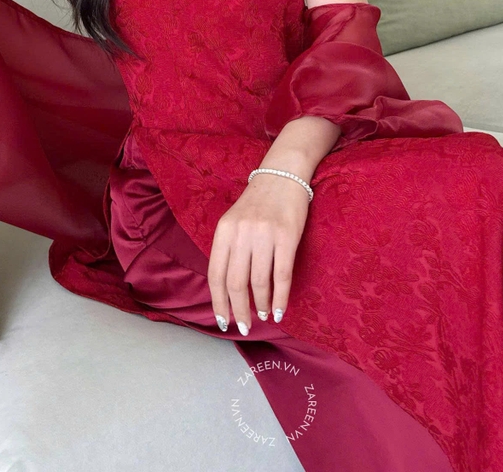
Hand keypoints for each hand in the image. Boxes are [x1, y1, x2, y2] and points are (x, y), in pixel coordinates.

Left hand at [207, 173, 309, 334]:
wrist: (283, 175)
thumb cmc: (258, 203)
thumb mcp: (234, 221)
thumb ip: (229, 249)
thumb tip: (227, 289)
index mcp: (224, 230)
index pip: (215, 274)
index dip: (218, 302)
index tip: (221, 321)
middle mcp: (241, 233)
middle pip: (235, 282)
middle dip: (238, 310)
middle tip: (243, 327)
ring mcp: (264, 234)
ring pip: (258, 282)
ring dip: (260, 305)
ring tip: (263, 316)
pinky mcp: (287, 236)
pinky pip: (282, 275)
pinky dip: (279, 297)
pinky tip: (278, 309)